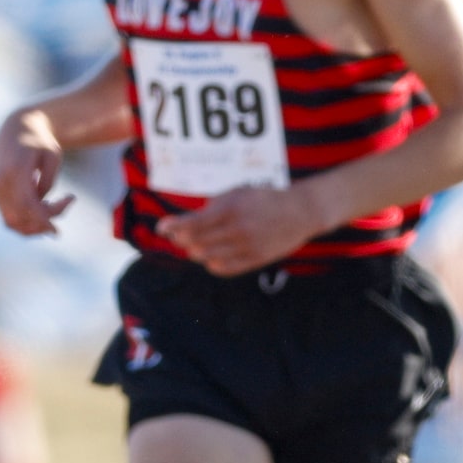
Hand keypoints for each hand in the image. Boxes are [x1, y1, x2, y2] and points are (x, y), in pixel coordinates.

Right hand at [0, 109, 72, 234]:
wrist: (14, 130)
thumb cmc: (38, 142)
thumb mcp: (52, 155)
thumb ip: (48, 181)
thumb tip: (42, 203)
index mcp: (15, 170)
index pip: (27, 204)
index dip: (42, 219)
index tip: (58, 228)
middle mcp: (1, 183)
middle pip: (21, 217)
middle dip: (44, 222)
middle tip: (65, 203)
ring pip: (12, 223)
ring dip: (33, 227)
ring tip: (52, 207)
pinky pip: (8, 218)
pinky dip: (25, 222)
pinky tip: (41, 207)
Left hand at [155, 183, 324, 275]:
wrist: (300, 211)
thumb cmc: (263, 200)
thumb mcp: (237, 194)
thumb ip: (213, 207)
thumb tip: (186, 224)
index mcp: (230, 208)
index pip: (192, 223)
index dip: (173, 227)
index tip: (162, 228)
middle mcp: (237, 228)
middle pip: (195, 243)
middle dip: (182, 240)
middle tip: (178, 237)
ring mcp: (246, 246)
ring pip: (206, 257)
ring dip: (196, 252)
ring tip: (196, 246)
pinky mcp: (254, 260)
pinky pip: (223, 268)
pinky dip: (211, 264)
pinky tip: (211, 257)